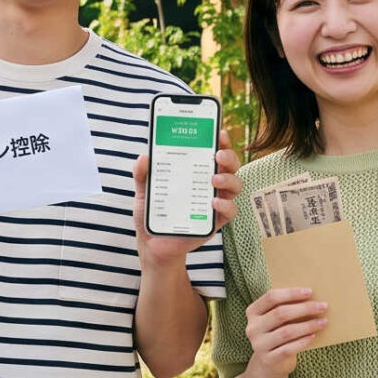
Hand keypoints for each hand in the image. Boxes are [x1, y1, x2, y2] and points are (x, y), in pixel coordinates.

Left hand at [131, 134, 239, 261]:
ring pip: (235, 186)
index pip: (214, 152)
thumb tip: (144, 157)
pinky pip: (230, 211)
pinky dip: (226, 205)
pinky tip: (214, 202)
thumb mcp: (144, 191)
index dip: (221, 141)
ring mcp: (215, 203)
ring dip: (229, 180)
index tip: (219, 133)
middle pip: (230, 166)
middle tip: (218, 156)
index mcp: (196, 172)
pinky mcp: (215, 222)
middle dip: (229, 157)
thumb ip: (142, 175)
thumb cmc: (153, 213)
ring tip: (214, 179)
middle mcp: (209, 185)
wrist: (153, 244)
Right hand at [242, 286, 325, 377]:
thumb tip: (312, 297)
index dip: (291, 293)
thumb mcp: (276, 320)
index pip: (271, 297)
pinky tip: (313, 336)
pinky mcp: (268, 360)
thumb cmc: (277, 334)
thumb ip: (286, 307)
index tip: (310, 292)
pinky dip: (302, 342)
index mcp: (253, 312)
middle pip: (280, 313)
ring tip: (323, 321)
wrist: (269, 364)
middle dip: (304, 308)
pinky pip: (288, 349)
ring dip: (308, 325)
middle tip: (323, 306)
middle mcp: (252, 328)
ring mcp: (259, 345)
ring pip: (286, 332)